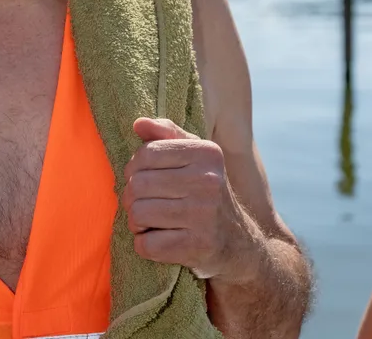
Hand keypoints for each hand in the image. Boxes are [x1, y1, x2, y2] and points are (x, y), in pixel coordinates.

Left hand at [122, 117, 261, 281]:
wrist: (239, 243)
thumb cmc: (206, 193)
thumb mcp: (195, 158)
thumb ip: (167, 135)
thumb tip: (139, 123)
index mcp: (207, 154)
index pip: (146, 154)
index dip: (135, 168)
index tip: (145, 178)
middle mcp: (208, 182)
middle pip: (137, 185)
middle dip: (132, 198)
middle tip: (145, 204)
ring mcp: (204, 215)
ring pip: (138, 214)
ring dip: (136, 222)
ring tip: (151, 222)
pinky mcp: (198, 247)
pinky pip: (146, 244)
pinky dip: (144, 245)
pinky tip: (159, 241)